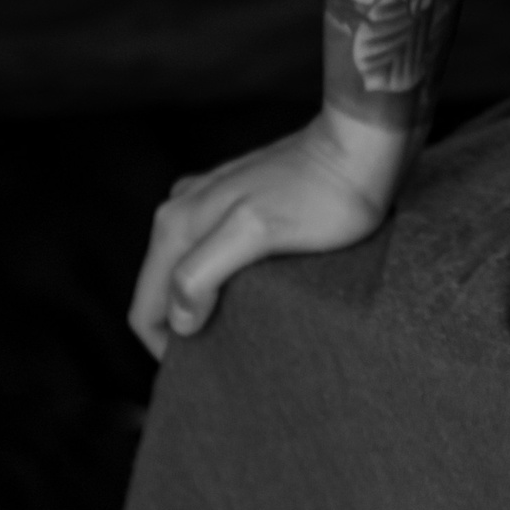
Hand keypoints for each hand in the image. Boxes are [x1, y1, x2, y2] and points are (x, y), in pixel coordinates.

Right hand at [128, 106, 413, 360]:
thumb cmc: (323, 192)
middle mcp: (182, 209)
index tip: (209, 369)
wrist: (363, 140)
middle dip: (185, 328)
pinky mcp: (240, 201)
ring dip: (206, 305)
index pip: (145, 309)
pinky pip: (214, 255)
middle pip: (163, 292)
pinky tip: (258, 292)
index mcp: (176, 222)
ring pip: (188, 273)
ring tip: (247, 327)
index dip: (168, 350)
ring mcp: (211, 202)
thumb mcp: (260, 232)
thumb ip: (205, 269)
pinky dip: (226, 280)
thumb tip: (177, 317)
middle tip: (231, 352)